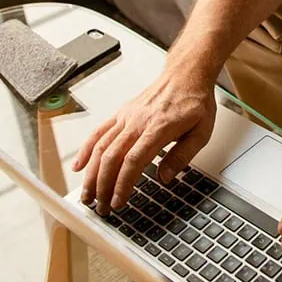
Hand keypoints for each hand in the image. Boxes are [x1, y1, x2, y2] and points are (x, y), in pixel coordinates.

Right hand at [73, 67, 216, 213]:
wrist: (185, 75)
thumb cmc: (194, 101)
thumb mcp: (201, 132)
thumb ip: (183, 156)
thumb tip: (165, 177)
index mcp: (158, 128)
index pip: (134, 160)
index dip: (123, 184)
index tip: (118, 201)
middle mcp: (138, 122)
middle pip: (112, 157)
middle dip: (103, 186)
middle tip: (101, 207)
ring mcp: (126, 117)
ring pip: (101, 147)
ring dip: (91, 173)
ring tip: (87, 195)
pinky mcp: (121, 114)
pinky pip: (99, 132)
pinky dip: (86, 150)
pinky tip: (79, 166)